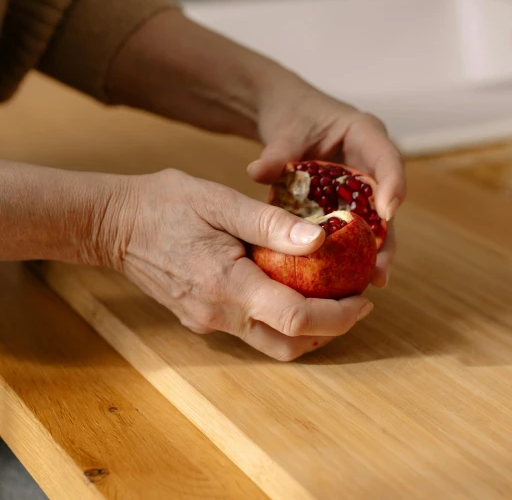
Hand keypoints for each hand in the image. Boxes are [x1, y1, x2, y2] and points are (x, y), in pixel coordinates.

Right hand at [104, 169, 374, 360]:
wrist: (114, 224)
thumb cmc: (165, 204)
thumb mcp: (218, 200)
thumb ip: (269, 223)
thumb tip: (320, 238)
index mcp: (226, 284)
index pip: (295, 319)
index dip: (338, 315)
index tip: (363, 297)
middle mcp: (218, 314)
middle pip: (288, 344)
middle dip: (330, 329)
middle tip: (354, 298)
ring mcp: (206, 321)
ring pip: (270, 343)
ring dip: (306, 328)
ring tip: (328, 293)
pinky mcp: (200, 318)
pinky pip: (250, 330)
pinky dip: (279, 319)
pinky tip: (287, 286)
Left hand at [247, 76, 404, 286]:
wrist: (285, 113)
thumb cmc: (292, 114)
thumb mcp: (285, 131)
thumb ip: (276, 153)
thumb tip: (257, 171)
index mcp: (365, 133)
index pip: (387, 158)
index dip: (392, 185)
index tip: (388, 212)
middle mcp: (371, 160)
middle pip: (388, 199)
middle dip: (387, 235)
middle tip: (380, 268)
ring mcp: (362, 182)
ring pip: (376, 219)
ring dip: (374, 250)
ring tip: (372, 281)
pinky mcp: (350, 199)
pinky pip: (356, 224)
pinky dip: (353, 248)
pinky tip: (348, 276)